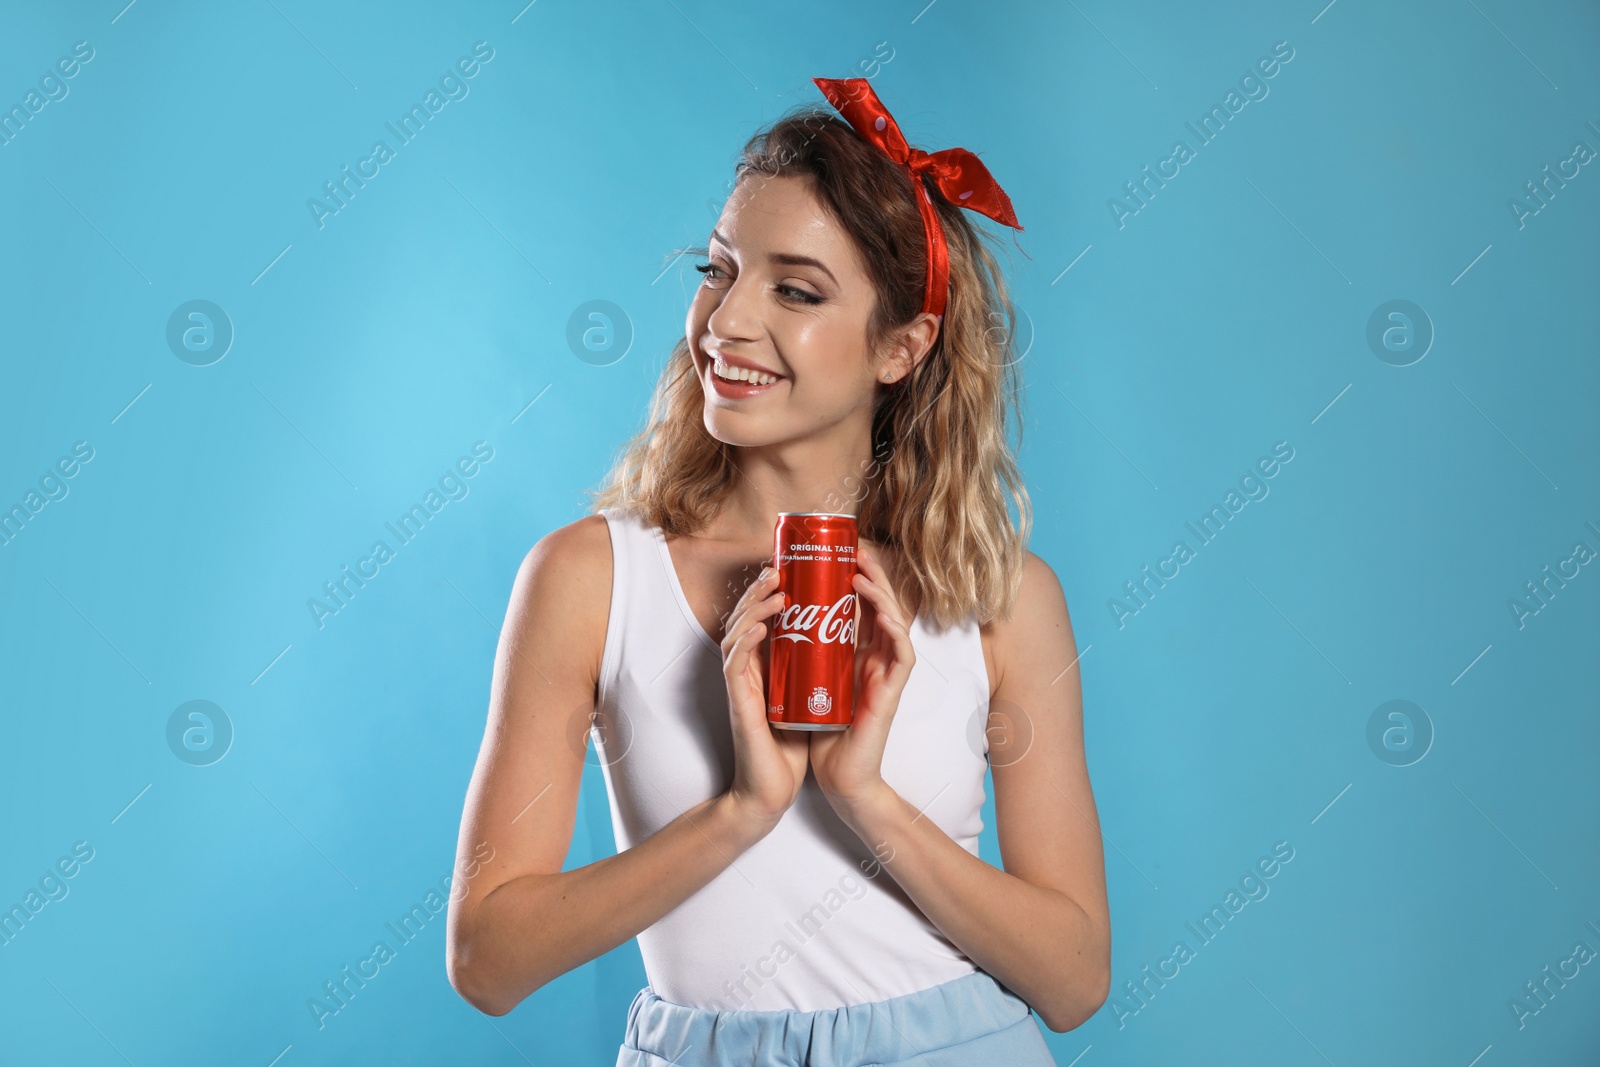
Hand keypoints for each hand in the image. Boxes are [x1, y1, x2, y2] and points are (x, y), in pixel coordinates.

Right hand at [720, 565, 810, 830]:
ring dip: (754, 607)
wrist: (773, 791)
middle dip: (759, 590)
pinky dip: (747, 640)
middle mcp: (745, 673)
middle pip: (742, 619)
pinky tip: (761, 624)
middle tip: (777, 568)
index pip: (758, 621)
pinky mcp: (740, 704)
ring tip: (774, 588)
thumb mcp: (806, 695)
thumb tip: (838, 637)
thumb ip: (812, 668)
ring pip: (735, 634)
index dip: (767, 593)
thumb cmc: (790, 746)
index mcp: (760, 669)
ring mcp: (739, 687)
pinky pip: (736, 664)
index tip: (787, 571)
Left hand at [809, 542, 915, 813]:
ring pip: (894, 620)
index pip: (860, 606)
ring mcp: (887, 673)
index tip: (836, 553)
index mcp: (857, 654)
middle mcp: (876, 658)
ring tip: (860, 570)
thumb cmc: (820, 733)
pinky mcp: (892, 691)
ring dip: (880, 592)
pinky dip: (893, 627)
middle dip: (869, 573)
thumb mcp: (806, 679)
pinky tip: (880, 610)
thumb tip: (776, 616)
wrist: (836, 778)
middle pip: (880, 604)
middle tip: (853, 548)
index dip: (853, 576)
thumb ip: (801, 650)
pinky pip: (902, 652)